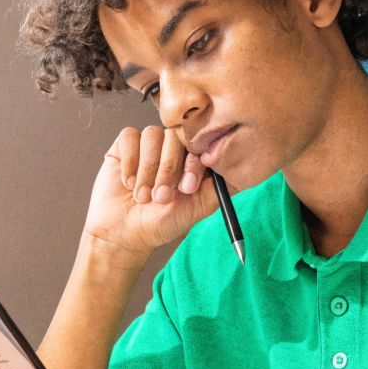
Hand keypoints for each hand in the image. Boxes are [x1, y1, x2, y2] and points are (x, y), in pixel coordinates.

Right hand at [82, 126, 224, 263]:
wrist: (125, 232)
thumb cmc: (162, 222)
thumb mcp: (198, 208)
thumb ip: (219, 188)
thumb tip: (242, 170)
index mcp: (193, 160)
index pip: (200, 145)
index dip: (193, 164)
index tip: (187, 188)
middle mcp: (173, 148)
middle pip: (176, 138)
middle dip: (169, 170)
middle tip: (161, 197)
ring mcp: (149, 144)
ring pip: (152, 136)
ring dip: (148, 170)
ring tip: (143, 196)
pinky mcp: (125, 144)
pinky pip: (129, 136)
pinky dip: (130, 161)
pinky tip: (129, 182)